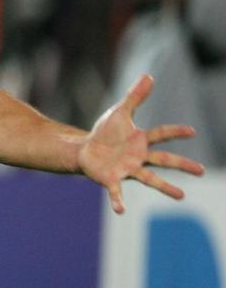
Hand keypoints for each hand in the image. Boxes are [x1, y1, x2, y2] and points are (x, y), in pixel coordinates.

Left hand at [78, 75, 204, 213]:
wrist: (86, 150)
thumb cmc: (105, 133)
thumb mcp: (120, 113)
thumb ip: (135, 97)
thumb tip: (149, 76)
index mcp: (141, 140)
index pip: (161, 134)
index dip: (174, 132)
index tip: (191, 130)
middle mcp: (139, 157)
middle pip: (163, 160)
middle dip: (181, 164)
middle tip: (201, 171)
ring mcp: (127, 170)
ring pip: (149, 179)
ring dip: (164, 187)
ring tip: (181, 196)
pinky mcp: (112, 179)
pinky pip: (116, 191)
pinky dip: (118, 201)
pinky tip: (121, 211)